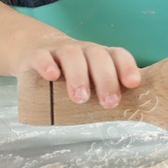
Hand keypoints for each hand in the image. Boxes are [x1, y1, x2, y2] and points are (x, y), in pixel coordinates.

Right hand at [15, 35, 140, 108]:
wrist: (34, 50)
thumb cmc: (69, 73)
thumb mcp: (87, 81)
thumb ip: (101, 93)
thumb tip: (125, 117)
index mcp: (99, 57)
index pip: (117, 55)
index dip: (127, 67)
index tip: (133, 84)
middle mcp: (83, 51)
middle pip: (98, 56)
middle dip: (106, 79)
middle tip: (109, 103)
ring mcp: (59, 51)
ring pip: (72, 55)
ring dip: (79, 76)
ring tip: (80, 98)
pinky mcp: (36, 55)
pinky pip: (41, 56)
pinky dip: (47, 64)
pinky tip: (51, 77)